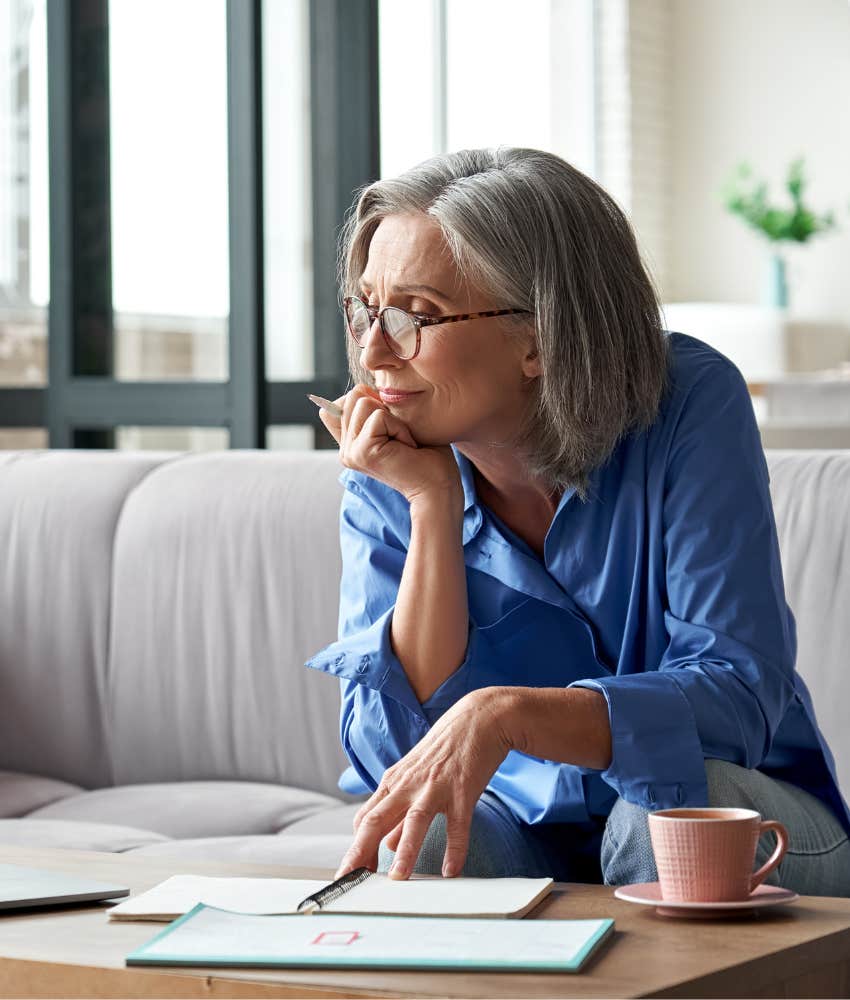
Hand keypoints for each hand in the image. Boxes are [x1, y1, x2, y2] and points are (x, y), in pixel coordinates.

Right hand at [319, 385, 461, 508]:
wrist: (439, 487)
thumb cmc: (427, 456)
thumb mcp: (396, 424)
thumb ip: (373, 410)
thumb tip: (361, 389)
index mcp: (350, 444)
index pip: (340, 403)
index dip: (369, 402)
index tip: (391, 429)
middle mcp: (345, 450)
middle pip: (354, 396)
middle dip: (385, 409)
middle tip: (401, 437)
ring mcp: (350, 452)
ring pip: (363, 402)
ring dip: (394, 419)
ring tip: (404, 443)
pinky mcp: (362, 452)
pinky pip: (379, 416)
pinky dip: (400, 427)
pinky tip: (407, 448)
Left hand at [334, 688, 513, 880]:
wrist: (479, 718)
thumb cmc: (445, 749)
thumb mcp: (415, 777)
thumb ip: (399, 811)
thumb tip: (387, 844)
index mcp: (394, 782)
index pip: (365, 818)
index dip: (356, 847)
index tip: (351, 873)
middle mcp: (409, 784)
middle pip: (377, 819)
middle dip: (361, 851)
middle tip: (350, 879)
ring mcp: (436, 786)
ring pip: (414, 820)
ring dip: (405, 851)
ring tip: (398, 878)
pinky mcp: (463, 789)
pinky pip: (457, 824)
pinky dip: (454, 848)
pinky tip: (451, 870)